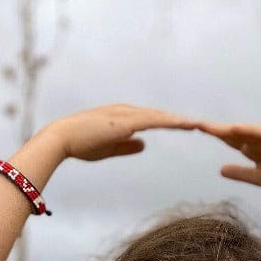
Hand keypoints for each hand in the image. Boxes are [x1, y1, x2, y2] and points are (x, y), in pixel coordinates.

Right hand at [42, 104, 199, 161]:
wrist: (62, 138)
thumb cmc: (79, 144)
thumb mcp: (108, 148)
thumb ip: (127, 146)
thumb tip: (144, 145)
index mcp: (122, 117)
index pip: (151, 120)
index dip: (167, 123)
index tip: (184, 127)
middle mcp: (127, 112)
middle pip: (159, 116)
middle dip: (178, 120)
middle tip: (199, 124)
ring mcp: (127, 115)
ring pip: (159, 116)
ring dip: (179, 120)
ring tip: (199, 124)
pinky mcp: (126, 121)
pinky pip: (154, 121)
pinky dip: (170, 122)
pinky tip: (184, 125)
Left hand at [197, 121, 260, 190]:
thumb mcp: (258, 177)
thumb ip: (240, 173)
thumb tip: (220, 169)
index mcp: (253, 149)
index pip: (230, 140)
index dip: (215, 134)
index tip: (197, 128)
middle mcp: (259, 141)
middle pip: (234, 133)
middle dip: (216, 129)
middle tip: (196, 123)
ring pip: (246, 132)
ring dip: (229, 129)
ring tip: (211, 127)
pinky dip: (251, 131)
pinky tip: (237, 129)